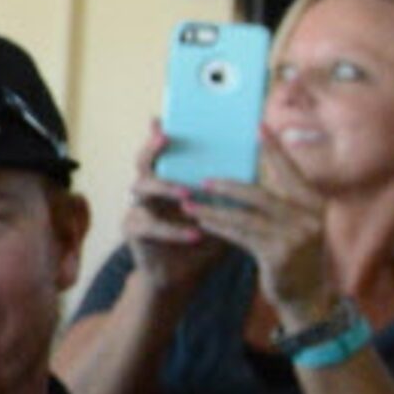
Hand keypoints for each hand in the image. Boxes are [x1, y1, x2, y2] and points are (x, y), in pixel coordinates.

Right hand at [123, 120, 226, 299]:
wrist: (184, 275)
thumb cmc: (206, 238)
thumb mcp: (223, 209)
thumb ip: (232, 185)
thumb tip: (259, 158)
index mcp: (169, 177)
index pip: (162, 149)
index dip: (160, 132)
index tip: (166, 117)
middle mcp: (148, 187)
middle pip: (143, 161)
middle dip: (152, 148)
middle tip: (165, 137)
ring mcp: (137, 207)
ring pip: (139, 187)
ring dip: (164, 187)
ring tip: (187, 193)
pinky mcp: (134, 231)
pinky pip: (147, 225)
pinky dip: (172, 229)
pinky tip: (194, 234)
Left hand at [184, 138, 334, 324]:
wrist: (309, 299)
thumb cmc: (297, 258)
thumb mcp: (297, 228)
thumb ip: (283, 205)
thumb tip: (252, 181)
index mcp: (315, 205)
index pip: (292, 172)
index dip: (275, 151)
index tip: (258, 127)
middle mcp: (309, 218)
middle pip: (262, 193)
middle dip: (229, 186)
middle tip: (203, 179)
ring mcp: (295, 237)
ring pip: (246, 215)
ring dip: (214, 208)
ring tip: (190, 202)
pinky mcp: (278, 255)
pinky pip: (241, 236)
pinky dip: (219, 227)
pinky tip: (201, 222)